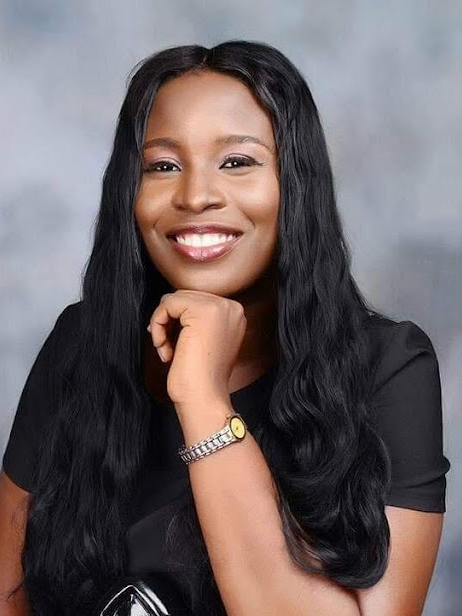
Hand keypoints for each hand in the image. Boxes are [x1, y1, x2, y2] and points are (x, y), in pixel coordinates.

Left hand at [147, 289, 246, 408]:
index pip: (195, 300)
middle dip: (168, 320)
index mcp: (234, 314)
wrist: (204, 398)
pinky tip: (164, 348)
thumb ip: (195, 319)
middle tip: (165, 345)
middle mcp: (231, 307)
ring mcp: (219, 307)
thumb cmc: (200, 377)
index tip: (170, 341)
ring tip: (165, 348)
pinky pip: (167, 304)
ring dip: (161, 323)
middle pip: (185, 296)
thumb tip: (169, 301)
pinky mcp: (202, 311)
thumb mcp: (204, 340)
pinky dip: (157, 324)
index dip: (177, 319)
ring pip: (174, 298)